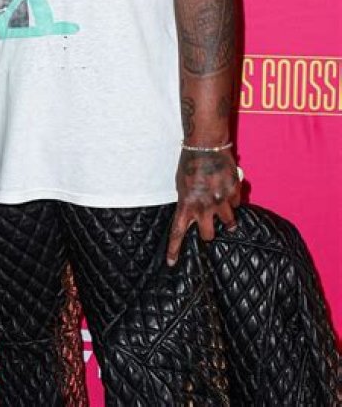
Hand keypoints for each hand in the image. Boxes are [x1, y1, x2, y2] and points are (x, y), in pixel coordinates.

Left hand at [166, 148, 239, 265]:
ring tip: (224, 211)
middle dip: (208, 232)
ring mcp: (220, 201)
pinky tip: (228, 189)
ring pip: (228, 223)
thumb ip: (187, 201)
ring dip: (226, 219)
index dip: (174, 249)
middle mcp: (203, 206)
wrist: (205, 145)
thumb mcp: (181, 184)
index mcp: (186, 204)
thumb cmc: (190, 163)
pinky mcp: (233, 193)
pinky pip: (236, 204)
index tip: (172, 263)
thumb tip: (193, 212)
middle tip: (209, 225)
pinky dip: (232, 200)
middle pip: (208, 235)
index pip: (177, 232)